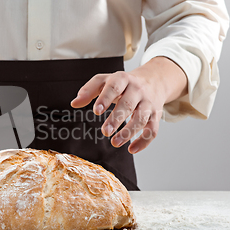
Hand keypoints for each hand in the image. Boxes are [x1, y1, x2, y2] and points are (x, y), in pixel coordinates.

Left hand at [70, 57, 187, 153]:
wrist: (154, 80)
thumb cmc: (124, 83)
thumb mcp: (105, 80)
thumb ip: (89, 90)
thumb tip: (74, 103)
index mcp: (123, 79)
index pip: (114, 87)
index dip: (105, 99)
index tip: (96, 111)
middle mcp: (137, 91)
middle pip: (128, 105)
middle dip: (116, 119)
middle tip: (105, 131)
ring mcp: (148, 103)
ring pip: (141, 119)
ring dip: (128, 132)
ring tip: (115, 143)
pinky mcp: (155, 116)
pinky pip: (152, 130)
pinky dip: (143, 142)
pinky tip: (131, 149)